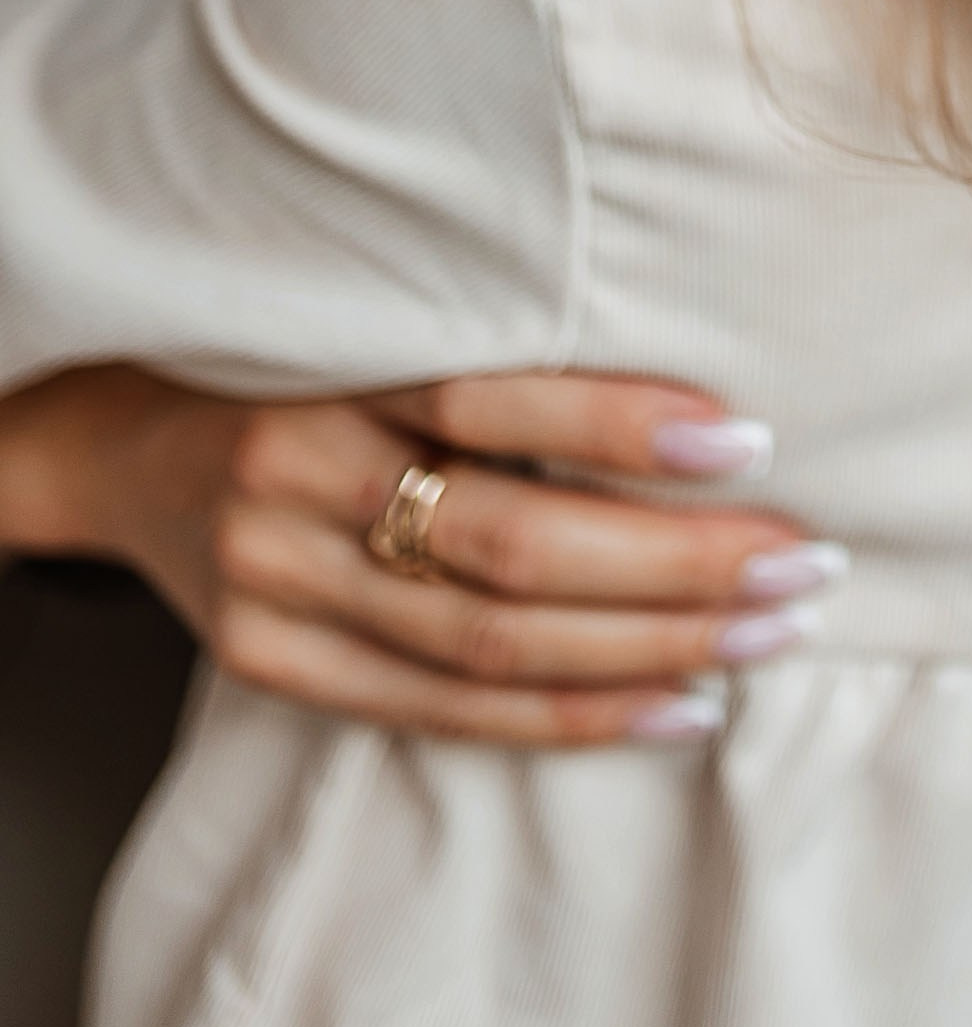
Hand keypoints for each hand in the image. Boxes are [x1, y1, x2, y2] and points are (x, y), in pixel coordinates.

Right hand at [0, 363, 838, 745]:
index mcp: (329, 369)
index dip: (619, 425)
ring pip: (488, 641)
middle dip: (672, 561)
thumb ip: (499, 340)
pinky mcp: (274, 665)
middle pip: (506, 541)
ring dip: (649, 646)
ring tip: (768, 634)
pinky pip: (444, 710)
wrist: (117, 436)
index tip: (748, 437)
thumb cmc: (298, 354)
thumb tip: (705, 388)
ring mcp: (276, 585)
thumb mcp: (374, 311)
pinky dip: (572, 715)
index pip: (488, 398)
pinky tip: (679, 708)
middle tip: (800, 560)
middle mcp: (294, 480)